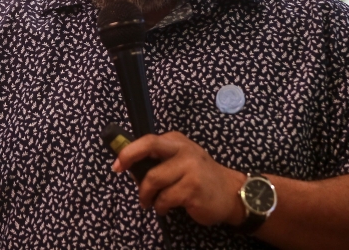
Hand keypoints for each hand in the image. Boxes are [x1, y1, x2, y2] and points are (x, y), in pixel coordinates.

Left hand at [113, 131, 246, 226]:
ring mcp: (189, 168)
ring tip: (151, 202)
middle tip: (118, 170)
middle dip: (129, 156)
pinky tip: (165, 208)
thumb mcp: (182, 161)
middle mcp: (184, 150)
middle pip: (150, 146)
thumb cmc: (200, 178)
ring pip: (153, 179)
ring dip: (147, 195)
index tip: (117, 164)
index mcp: (178, 142)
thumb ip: (160, 161)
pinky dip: (160, 206)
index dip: (129, 151)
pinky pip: (164, 198)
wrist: (230, 193)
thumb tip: (129, 167)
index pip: (148, 141)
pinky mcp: (192, 188)